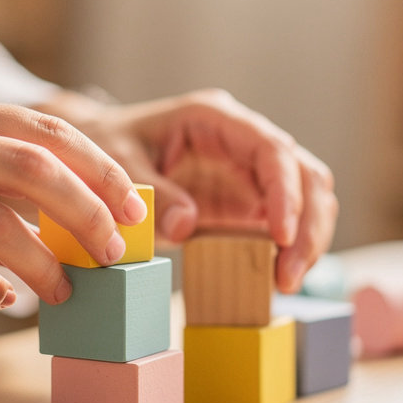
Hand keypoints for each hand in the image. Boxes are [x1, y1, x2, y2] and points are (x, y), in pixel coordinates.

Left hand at [41, 88, 336, 292]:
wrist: (93, 158)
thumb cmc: (105, 148)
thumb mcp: (117, 166)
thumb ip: (151, 192)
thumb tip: (185, 225)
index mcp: (215, 119)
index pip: (272, 148)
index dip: (285, 191)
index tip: (281, 236)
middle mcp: (242, 141)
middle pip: (305, 174)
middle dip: (308, 225)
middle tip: (289, 276)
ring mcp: (249, 172)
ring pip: (307, 198)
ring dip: (307, 240)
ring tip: (285, 283)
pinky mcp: (246, 202)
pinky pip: (284, 223)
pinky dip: (289, 250)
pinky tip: (276, 279)